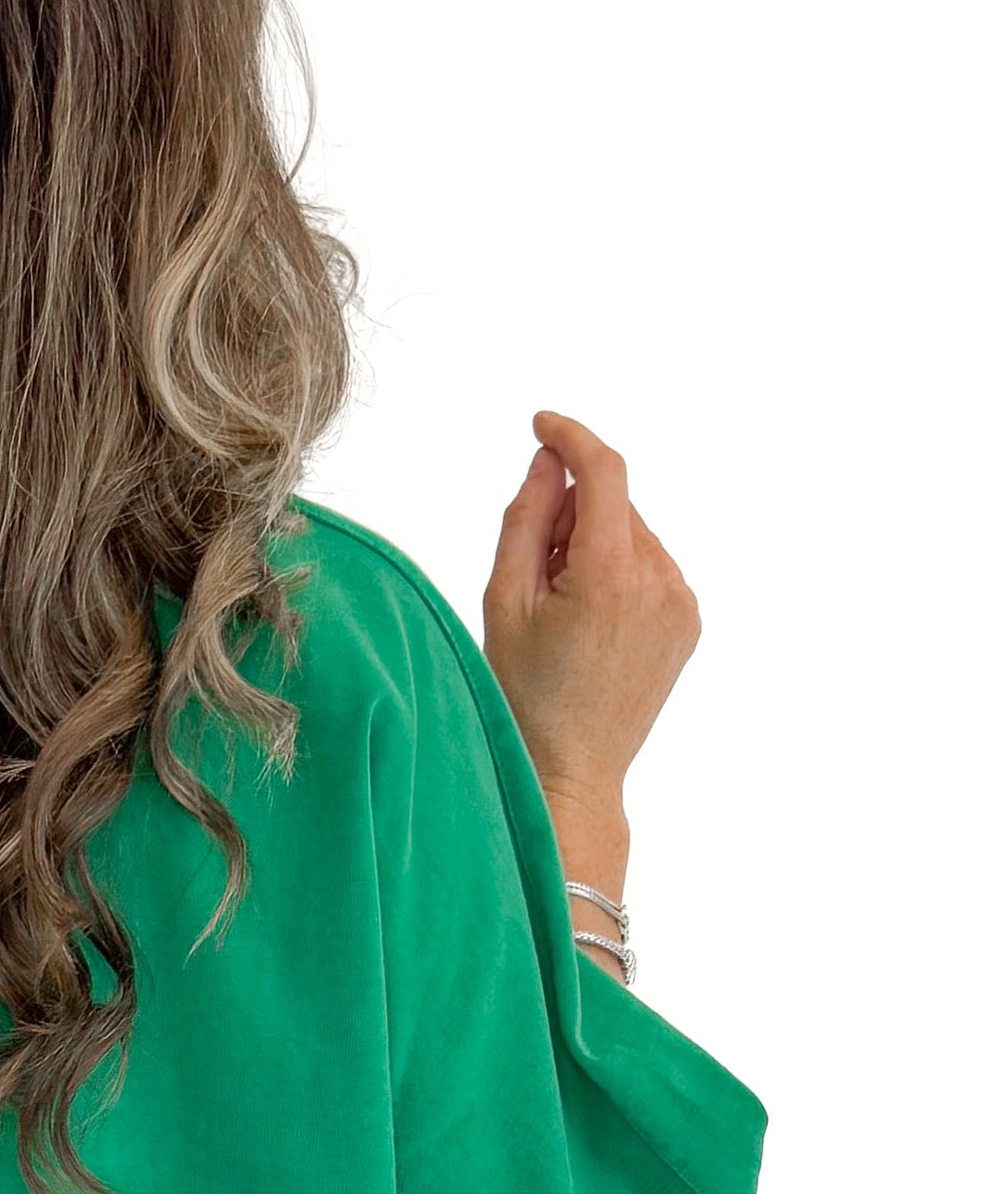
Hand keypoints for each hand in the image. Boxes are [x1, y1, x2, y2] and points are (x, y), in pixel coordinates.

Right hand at [483, 409, 699, 819]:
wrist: (572, 768)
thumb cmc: (526, 694)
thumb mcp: (505, 599)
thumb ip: (528, 518)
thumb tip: (549, 462)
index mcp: (610, 575)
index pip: (605, 472)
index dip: (571, 437)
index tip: (542, 425)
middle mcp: (659, 582)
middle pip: (613, 507)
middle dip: (571, 518)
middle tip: (534, 575)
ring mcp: (681, 604)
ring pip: (630, 536)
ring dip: (594, 548)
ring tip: (562, 612)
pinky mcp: (688, 621)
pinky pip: (648, 568)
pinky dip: (616, 575)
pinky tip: (590, 625)